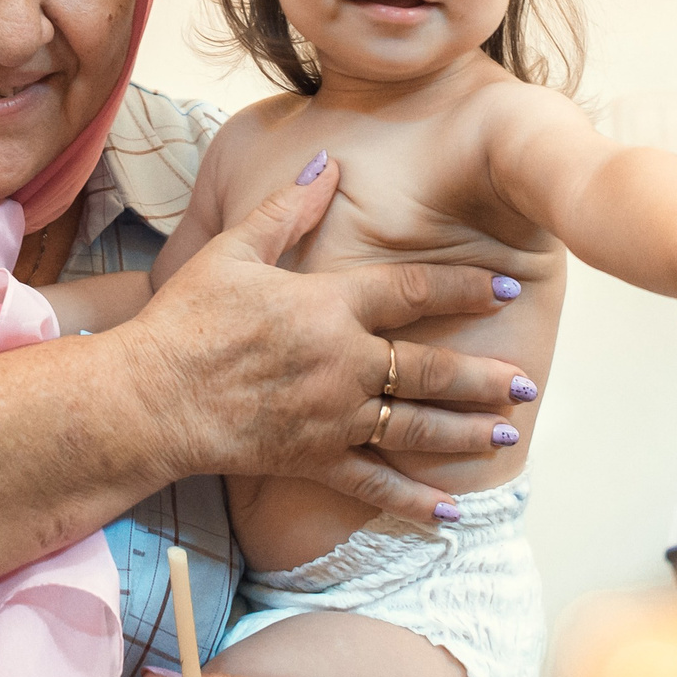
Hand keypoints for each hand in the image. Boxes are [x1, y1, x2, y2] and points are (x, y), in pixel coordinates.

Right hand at [120, 155, 534, 523]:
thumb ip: (289, 210)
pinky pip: (372, 484)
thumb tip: (328, 163)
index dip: (464, 288)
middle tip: (529, 382)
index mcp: (328, 306)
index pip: (413, 291)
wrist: (148, 399)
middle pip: (428, 369)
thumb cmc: (186, 321)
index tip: (504, 288)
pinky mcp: (312, 459)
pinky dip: (413, 501)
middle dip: (483, 377)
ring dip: (465, 431)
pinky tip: (451, 513)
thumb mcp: (235, 251)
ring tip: (506, 433)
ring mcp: (331, 416)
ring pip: (414, 426)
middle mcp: (342, 363)